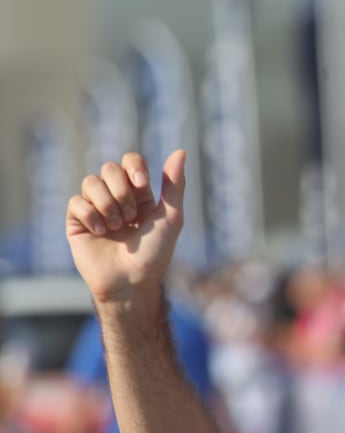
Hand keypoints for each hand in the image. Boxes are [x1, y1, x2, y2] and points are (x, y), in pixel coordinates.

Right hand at [64, 150, 186, 306]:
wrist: (131, 281)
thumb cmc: (155, 253)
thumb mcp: (171, 217)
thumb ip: (174, 185)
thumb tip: (181, 151)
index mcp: (139, 195)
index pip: (130, 161)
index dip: (134, 167)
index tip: (142, 184)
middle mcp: (116, 198)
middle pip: (109, 168)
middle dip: (122, 191)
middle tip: (131, 216)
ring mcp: (95, 208)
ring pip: (91, 182)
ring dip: (108, 205)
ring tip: (117, 227)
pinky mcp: (77, 221)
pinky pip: (76, 202)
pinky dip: (91, 216)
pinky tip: (100, 233)